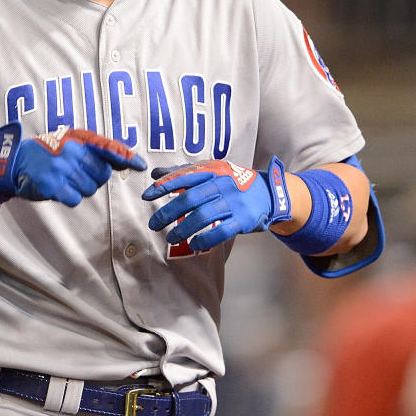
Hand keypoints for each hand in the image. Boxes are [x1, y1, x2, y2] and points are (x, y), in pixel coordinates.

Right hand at [0, 122, 145, 205]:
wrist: (14, 161)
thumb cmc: (47, 152)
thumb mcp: (69, 142)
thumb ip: (93, 149)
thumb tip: (122, 161)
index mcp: (77, 139)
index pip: (108, 147)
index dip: (126, 157)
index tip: (141, 165)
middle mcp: (71, 151)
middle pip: (102, 174)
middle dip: (93, 178)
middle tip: (75, 173)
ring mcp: (61, 168)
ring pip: (89, 189)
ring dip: (80, 188)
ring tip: (64, 179)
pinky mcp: (52, 185)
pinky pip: (75, 199)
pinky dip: (69, 197)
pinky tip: (58, 189)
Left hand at [141, 157, 290, 251]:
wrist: (267, 192)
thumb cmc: (233, 182)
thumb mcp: (211, 171)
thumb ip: (183, 172)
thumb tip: (155, 173)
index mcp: (213, 171)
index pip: (185, 177)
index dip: (164, 186)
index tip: (147, 196)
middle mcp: (223, 185)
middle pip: (191, 199)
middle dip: (169, 212)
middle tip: (153, 224)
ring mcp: (233, 203)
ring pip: (204, 216)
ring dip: (184, 229)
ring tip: (170, 237)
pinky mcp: (243, 220)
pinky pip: (222, 231)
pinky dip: (206, 239)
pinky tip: (195, 245)